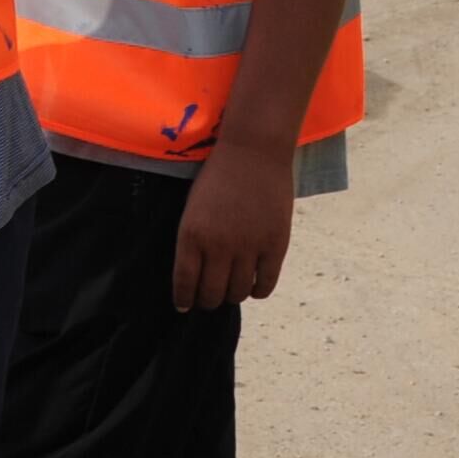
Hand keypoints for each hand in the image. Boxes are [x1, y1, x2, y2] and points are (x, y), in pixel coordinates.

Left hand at [172, 140, 295, 311]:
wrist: (253, 151)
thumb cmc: (218, 176)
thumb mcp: (193, 208)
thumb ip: (195, 240)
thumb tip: (197, 274)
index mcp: (191, 235)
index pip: (185, 283)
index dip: (184, 299)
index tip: (184, 305)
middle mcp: (218, 246)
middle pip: (212, 294)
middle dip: (207, 301)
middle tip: (209, 298)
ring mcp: (248, 247)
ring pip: (238, 293)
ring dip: (232, 295)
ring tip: (231, 289)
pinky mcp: (274, 246)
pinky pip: (265, 284)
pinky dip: (257, 291)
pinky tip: (253, 286)